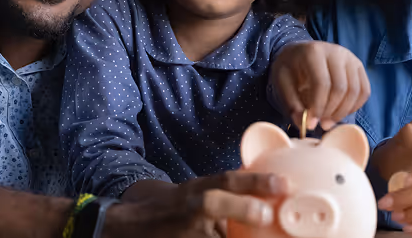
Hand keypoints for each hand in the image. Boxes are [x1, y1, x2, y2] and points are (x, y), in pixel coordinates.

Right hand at [102, 171, 288, 237]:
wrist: (128, 226)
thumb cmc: (171, 209)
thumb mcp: (196, 193)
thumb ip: (226, 195)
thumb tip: (268, 195)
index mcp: (196, 190)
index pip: (227, 180)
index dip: (255, 180)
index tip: (284, 184)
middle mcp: (189, 207)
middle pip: (215, 204)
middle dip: (242, 208)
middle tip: (266, 213)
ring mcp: (184, 231)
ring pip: (214, 234)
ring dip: (233, 234)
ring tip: (253, 234)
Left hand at [270, 41, 370, 130]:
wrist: (300, 52)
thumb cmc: (290, 68)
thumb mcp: (282, 82)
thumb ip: (292, 103)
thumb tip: (304, 124)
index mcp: (314, 51)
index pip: (322, 83)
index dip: (318, 106)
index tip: (310, 123)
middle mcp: (336, 51)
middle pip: (341, 88)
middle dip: (331, 111)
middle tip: (320, 124)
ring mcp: (350, 58)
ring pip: (355, 91)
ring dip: (343, 112)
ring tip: (328, 120)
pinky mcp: (358, 66)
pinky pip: (364, 91)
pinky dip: (354, 106)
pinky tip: (339, 112)